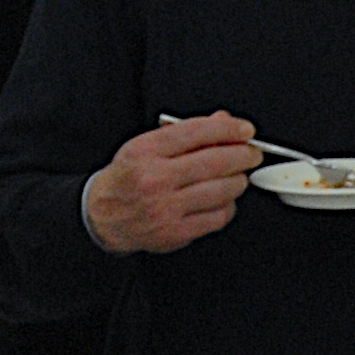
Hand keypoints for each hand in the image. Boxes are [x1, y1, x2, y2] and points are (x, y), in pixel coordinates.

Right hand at [86, 111, 256, 254]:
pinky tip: (223, 200)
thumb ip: (185, 132)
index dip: (228, 129)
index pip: (195, 132)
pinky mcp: (176, 232)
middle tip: (252, 154)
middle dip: (243, 155)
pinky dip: (228, 206)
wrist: (103, 216)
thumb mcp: (147, 146)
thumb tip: (223, 121)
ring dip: (238, 181)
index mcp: (145, 151)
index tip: (245, 131)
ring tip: (237, 176)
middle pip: (214, 161)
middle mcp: (154, 178)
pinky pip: (217, 217)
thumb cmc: (129, 178)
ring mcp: (165, 207)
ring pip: (221, 190)